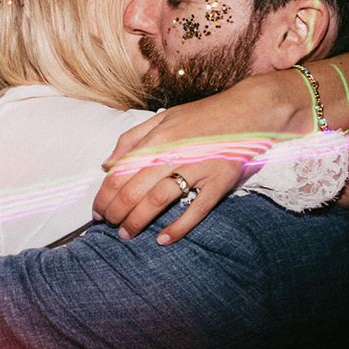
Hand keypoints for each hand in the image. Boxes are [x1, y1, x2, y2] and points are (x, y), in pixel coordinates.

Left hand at [93, 94, 275, 243]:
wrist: (251, 110)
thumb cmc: (202, 116)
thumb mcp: (162, 118)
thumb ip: (131, 140)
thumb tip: (106, 164)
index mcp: (157, 138)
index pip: (120, 173)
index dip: (104, 195)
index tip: (98, 211)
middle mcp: (174, 153)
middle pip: (134, 190)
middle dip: (115, 212)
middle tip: (109, 225)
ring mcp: (198, 168)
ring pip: (158, 200)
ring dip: (137, 221)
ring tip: (126, 234)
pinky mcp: (220, 182)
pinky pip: (195, 210)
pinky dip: (178, 227)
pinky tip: (162, 239)